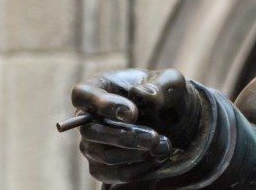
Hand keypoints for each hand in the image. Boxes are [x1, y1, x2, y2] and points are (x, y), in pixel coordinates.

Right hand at [69, 68, 203, 183]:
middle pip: (91, 131)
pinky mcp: (101, 166)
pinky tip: (159, 158)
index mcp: (98, 87)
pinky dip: (140, 169)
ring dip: (137, 154)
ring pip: (105, 155)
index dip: (103, 105)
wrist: (173, 118)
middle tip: (154, 137)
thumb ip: (157, 86)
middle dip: (124, 137)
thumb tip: (140, 94)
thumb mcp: (170, 82)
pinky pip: (114, 174)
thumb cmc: (165, 93)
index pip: (82, 94)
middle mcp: (88, 118)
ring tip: (164, 146)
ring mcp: (92, 144)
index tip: (131, 113)